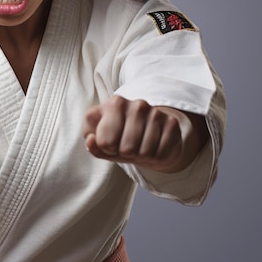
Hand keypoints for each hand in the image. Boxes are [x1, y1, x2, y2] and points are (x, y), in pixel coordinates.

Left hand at [83, 96, 204, 172]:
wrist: (149, 134)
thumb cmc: (120, 138)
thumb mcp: (102, 141)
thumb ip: (92, 144)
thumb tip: (90, 140)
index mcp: (115, 103)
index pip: (105, 142)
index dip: (108, 149)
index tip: (112, 143)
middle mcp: (137, 104)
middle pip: (127, 148)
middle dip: (126, 154)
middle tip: (128, 147)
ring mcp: (156, 113)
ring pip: (145, 152)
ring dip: (141, 156)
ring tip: (140, 147)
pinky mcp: (172, 123)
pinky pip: (160, 154)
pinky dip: (155, 158)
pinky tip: (154, 147)